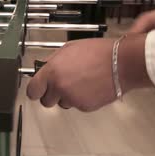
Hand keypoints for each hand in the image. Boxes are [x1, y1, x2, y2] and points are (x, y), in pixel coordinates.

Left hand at [27, 35, 149, 111]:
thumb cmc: (98, 52)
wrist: (122, 63)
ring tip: (80, 83)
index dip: (35, 90)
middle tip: (60, 86)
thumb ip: (53, 61)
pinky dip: (81, 99)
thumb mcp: (69, 48)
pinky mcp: (85, 107)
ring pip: (62, 104)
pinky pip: (76, 105)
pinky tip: (89, 87)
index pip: (32, 90)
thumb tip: (43, 68)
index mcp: (52, 71)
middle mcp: (60, 87)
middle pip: (46, 101)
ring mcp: (72, 98)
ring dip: (67, 97)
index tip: (37, 90)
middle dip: (51, 95)